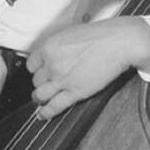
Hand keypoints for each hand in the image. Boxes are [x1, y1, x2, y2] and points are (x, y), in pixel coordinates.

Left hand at [24, 18, 149, 118]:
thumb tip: (55, 54)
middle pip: (36, 80)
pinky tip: (43, 115)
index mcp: (49, 47)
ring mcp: (61, 79)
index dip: (37, 70)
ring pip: (40, 95)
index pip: (31, 64)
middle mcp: (51, 64)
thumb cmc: (100, 36)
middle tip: (47, 84)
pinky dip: (46, 113)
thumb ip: (58, 46)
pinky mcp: (74, 92)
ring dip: (40, 98)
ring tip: (42, 100)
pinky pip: (54, 106)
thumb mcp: (70, 34)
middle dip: (41, 83)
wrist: (117, 43)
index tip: (40, 72)